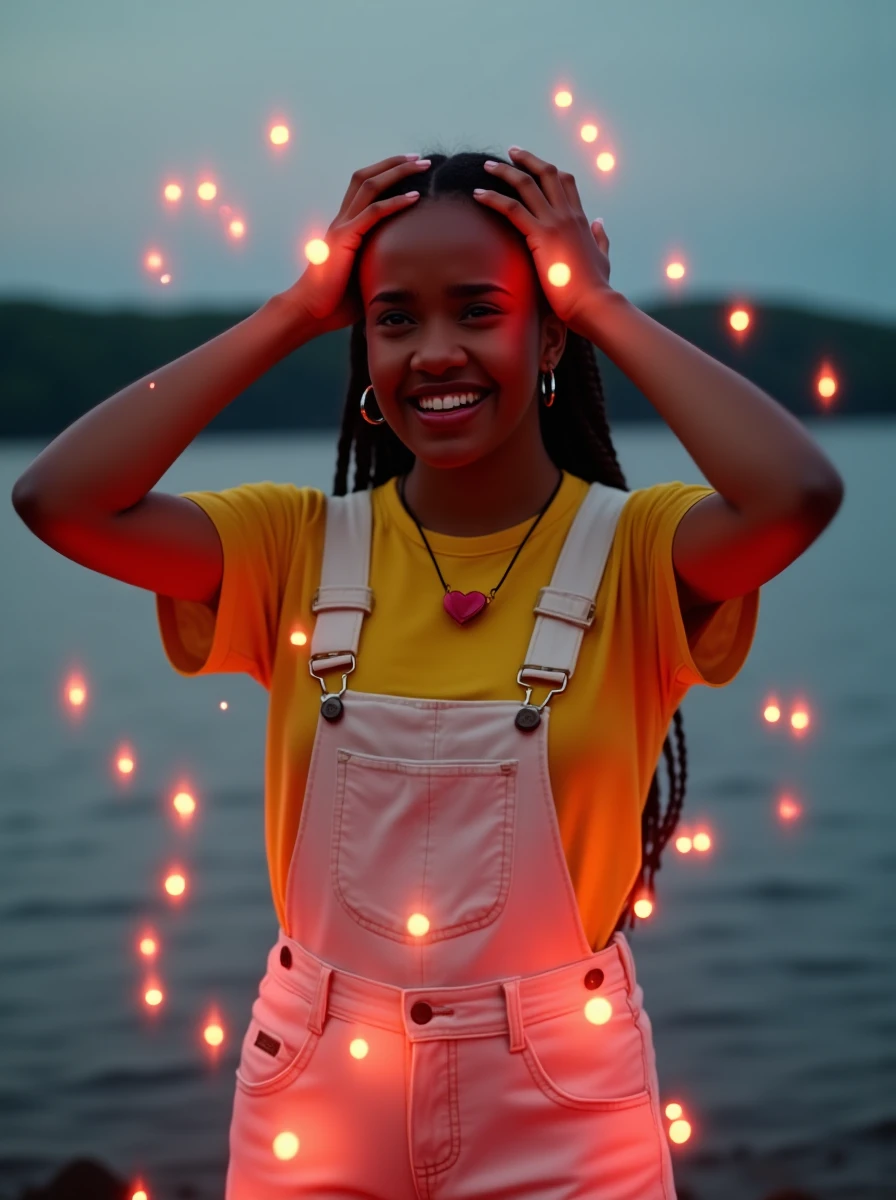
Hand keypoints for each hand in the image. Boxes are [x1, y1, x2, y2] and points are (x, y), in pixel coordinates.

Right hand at [280, 153, 426, 335]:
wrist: (309, 312)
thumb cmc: (336, 303)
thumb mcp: (365, 277)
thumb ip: (381, 265)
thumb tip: (410, 272)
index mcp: (346, 227)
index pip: (365, 189)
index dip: (387, 174)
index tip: (412, 170)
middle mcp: (342, 221)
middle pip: (366, 177)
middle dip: (394, 164)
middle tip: (420, 159)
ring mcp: (342, 227)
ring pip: (369, 186)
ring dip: (397, 172)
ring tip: (421, 166)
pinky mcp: (344, 239)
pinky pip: (373, 213)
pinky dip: (394, 203)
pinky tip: (414, 198)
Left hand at [473, 146, 613, 338]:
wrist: (593, 302)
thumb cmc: (595, 286)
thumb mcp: (602, 256)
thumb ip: (600, 237)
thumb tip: (599, 221)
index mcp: (580, 219)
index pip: (565, 183)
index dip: (549, 170)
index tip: (534, 165)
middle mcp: (567, 215)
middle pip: (547, 173)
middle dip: (527, 159)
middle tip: (510, 152)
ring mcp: (554, 223)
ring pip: (526, 184)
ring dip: (504, 172)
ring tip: (487, 166)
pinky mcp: (541, 236)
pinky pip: (512, 209)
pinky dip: (493, 198)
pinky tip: (478, 194)